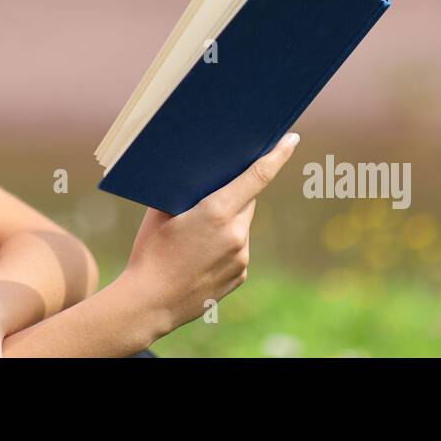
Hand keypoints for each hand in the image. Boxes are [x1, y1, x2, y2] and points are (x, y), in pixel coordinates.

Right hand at [120, 131, 301, 336]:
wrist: (149, 302)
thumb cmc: (150, 251)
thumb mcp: (161, 212)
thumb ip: (185, 191)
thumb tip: (199, 176)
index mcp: (217, 212)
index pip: (257, 176)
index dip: (277, 155)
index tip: (291, 139)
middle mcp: (236, 234)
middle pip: (246, 201)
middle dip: (233, 195)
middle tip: (208, 197)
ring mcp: (241, 257)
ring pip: (241, 226)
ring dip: (227, 223)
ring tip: (194, 238)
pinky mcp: (240, 275)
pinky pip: (238, 249)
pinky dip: (225, 245)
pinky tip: (200, 256)